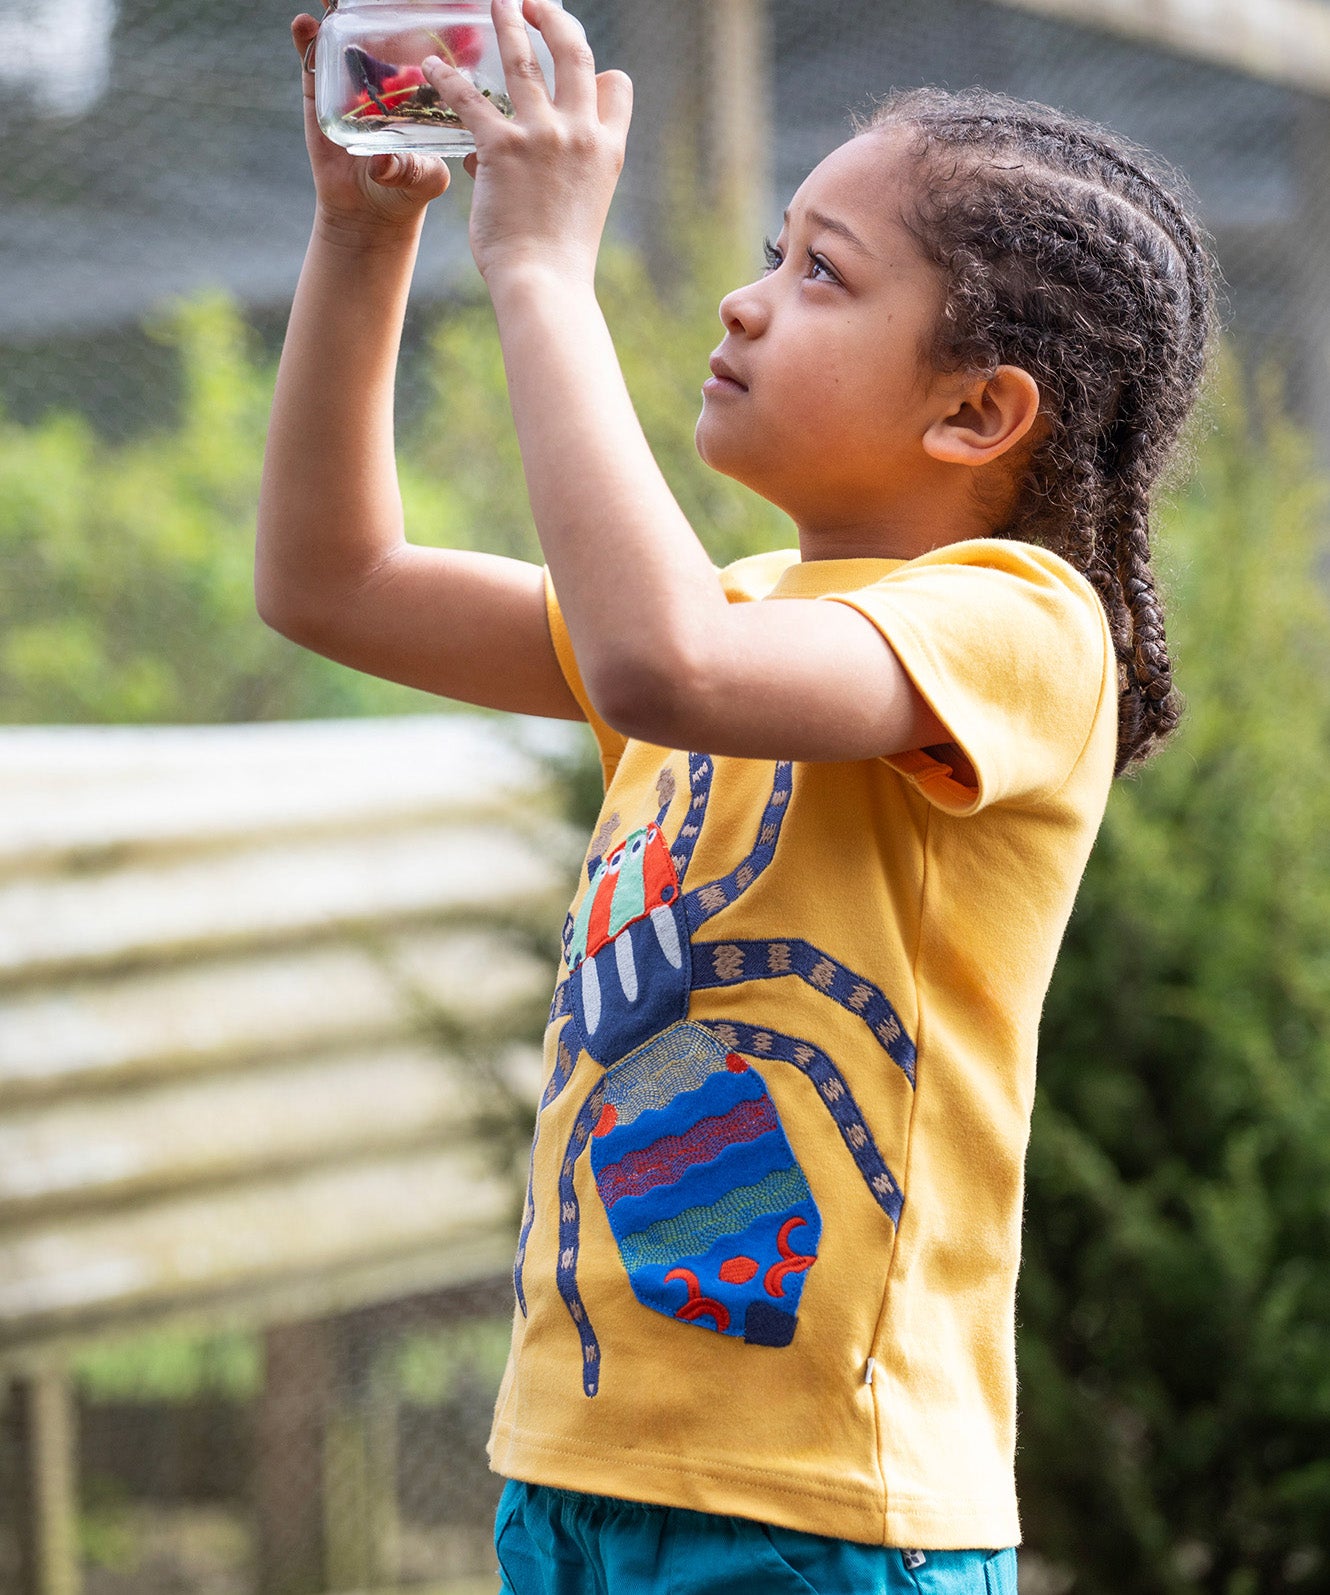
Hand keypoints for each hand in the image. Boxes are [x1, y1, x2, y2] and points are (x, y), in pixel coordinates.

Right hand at [293, 10, 450, 237]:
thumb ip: (414, 171)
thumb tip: (382, 164)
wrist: (367, 214)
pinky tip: (303, 24)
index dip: (423, 19)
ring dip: (338, 13)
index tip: (429, 0)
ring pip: (344, 39)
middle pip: (381, 30)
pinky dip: (305, 41)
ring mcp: (350, 83)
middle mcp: (384, 79)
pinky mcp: (320, 96)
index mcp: (418, 90)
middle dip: (378, 7)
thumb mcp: (426, 180)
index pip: (422, 45)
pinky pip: (312, 63)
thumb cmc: (408, 192)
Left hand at [420, 0, 631, 285]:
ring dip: (506, 24)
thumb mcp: (584, 207)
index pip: (617, 88)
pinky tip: (432, 67)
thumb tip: (521, 153)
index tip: (586, 67)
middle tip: (535, 3)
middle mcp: (581, 133)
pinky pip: (470, 98)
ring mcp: (543, 137)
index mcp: (608, 149)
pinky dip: (447, 79)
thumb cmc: (561, 257)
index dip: (602, 72)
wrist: (546, 283)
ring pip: (523, 60)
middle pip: (574, 53)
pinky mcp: (502, 148)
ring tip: (495, 2)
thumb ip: (564, 170)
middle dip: (554, 18)